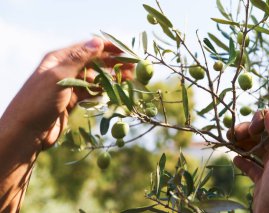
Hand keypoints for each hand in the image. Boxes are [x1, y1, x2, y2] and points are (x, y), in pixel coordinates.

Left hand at [1, 37, 132, 149]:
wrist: (26, 132)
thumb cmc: (39, 102)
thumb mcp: (59, 76)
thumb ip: (79, 59)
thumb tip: (98, 41)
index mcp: (59, 59)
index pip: (88, 47)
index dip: (108, 48)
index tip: (126, 51)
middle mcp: (63, 69)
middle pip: (93, 62)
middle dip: (113, 63)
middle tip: (132, 68)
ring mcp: (67, 85)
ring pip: (94, 78)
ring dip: (110, 78)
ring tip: (127, 80)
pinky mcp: (71, 100)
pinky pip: (90, 92)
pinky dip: (102, 91)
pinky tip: (113, 92)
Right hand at [232, 110, 268, 212]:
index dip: (262, 120)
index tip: (252, 128)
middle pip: (261, 134)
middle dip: (247, 130)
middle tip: (234, 135)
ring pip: (254, 147)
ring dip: (241, 142)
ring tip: (230, 142)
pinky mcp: (261, 179)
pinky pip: (250, 165)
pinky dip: (242, 159)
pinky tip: (236, 159)